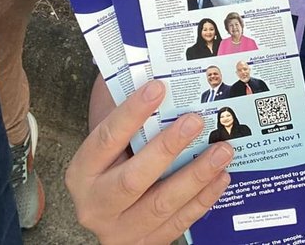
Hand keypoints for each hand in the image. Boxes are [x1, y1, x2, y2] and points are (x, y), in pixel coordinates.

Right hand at [66, 80, 232, 243]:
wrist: (107, 207)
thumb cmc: (116, 159)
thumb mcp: (112, 139)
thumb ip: (130, 114)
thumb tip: (162, 76)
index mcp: (81, 172)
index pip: (106, 139)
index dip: (132, 113)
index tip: (158, 87)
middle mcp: (95, 205)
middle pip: (132, 179)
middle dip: (167, 148)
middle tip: (195, 121)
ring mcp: (119, 230)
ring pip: (161, 204)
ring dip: (196, 175)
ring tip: (222, 150)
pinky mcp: (145, 243)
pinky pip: (179, 222)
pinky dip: (203, 199)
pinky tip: (221, 177)